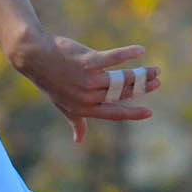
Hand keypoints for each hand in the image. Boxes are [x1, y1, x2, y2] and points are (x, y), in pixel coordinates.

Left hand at [13, 36, 159, 142]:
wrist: (34, 57)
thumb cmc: (50, 80)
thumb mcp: (62, 104)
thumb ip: (76, 121)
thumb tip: (79, 139)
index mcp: (84, 108)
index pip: (114, 114)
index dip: (132, 113)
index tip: (149, 112)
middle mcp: (87, 96)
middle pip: (122, 94)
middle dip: (142, 88)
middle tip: (157, 81)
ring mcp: (87, 79)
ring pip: (121, 79)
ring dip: (141, 73)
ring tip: (154, 69)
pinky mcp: (87, 61)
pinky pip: (113, 58)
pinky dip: (128, 54)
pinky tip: (140, 51)